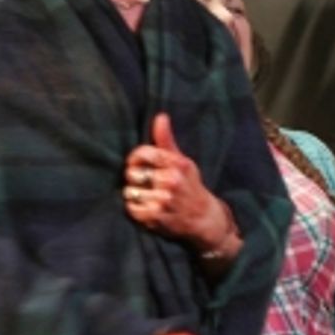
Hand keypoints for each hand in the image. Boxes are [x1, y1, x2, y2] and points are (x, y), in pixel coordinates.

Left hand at [124, 114, 233, 252]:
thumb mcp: (182, 162)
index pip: (142, 153)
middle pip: (132, 173)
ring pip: (130, 191)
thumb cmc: (190, 186)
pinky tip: (146, 208)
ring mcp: (163, 200)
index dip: (134, 159)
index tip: (137, 164)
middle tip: (144, 184)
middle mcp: (171, 181)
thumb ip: (166, 140)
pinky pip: (131, 208)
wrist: (204, 218)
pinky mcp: (156, 217)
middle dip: (134, 178)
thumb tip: (160, 116)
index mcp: (177, 164)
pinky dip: (135, 209)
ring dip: (134, 195)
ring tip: (147, 197)